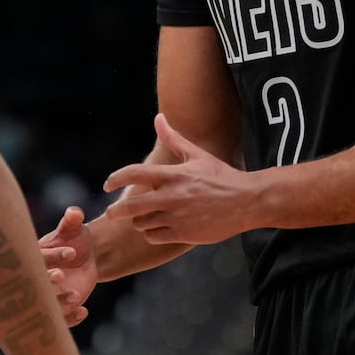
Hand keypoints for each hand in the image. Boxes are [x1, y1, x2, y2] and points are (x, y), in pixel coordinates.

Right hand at [40, 206, 97, 326]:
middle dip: (47, 280)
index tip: (72, 252)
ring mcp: (46, 295)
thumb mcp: (73, 230)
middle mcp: (36, 278)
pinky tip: (84, 311)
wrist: (83, 259)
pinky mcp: (57, 309)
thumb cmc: (73, 240)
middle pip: (36, 282)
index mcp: (35, 256)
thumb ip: (72, 221)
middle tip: (61, 276)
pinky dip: (70, 319)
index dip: (54, 256)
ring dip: (58, 302)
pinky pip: (60, 319)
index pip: (40, 257)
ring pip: (47, 304)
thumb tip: (75, 212)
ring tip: (76, 296)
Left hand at [103, 113, 257, 245]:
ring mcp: (177, 217)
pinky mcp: (183, 234)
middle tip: (111, 212)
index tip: (107, 184)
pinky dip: (151, 233)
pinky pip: (154, 237)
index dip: (115, 178)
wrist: (247, 201)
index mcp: (174, 175)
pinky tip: (156, 227)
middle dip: (115, 210)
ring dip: (138, 221)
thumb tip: (158, 117)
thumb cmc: (222, 176)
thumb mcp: (197, 155)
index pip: (134, 174)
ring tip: (143, 217)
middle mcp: (172, 197)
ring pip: (141, 224)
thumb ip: (173, 139)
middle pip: (130, 206)